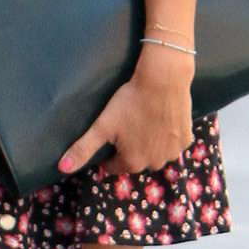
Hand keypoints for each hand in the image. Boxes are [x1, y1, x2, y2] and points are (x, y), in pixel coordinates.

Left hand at [57, 44, 194, 178]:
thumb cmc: (129, 102)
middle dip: (130, 148)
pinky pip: (172, 144)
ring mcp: (172, 153)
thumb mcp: (102, 126)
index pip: (114, 166)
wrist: (162, 80)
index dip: (109, 153)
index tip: (110, 135)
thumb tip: (62, 169)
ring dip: (149, 144)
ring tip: (143, 122)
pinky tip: (161, 120)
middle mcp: (153, 164)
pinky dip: (167, 137)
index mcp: (131, 163)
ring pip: (156, 153)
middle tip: (127, 125)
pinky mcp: (186, 140)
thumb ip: (82, 149)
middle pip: (136, 160)